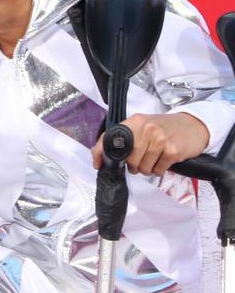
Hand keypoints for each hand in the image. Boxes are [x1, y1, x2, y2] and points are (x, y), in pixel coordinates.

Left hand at [93, 112, 208, 175]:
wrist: (193, 125)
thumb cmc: (164, 128)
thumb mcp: (142, 126)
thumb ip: (124, 138)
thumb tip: (101, 159)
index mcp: (134, 122)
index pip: (109, 139)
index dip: (100, 154)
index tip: (99, 165)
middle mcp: (146, 129)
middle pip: (129, 160)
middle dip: (133, 166)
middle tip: (141, 161)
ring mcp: (160, 139)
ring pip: (142, 167)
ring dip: (147, 169)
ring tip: (154, 160)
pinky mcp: (172, 150)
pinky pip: (157, 170)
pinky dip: (159, 170)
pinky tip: (163, 161)